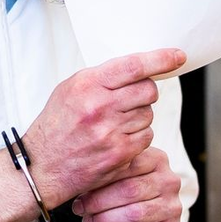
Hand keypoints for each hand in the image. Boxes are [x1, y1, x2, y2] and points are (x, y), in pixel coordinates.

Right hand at [24, 48, 184, 206]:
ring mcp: (112, 132)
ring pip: (149, 114)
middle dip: (145, 93)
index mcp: (88, 84)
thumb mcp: (71, 89)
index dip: (161, 59)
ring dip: (139, 117)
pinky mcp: (120, 155)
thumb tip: (139, 69)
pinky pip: (146, 137)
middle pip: (148, 90)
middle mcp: (101, 107)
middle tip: (128, 100)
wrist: (42, 165)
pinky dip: (137, 137)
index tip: (178, 56)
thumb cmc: (56, 124)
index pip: (134, 66)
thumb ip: (103, 78)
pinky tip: (117, 140)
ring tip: (114, 124)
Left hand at [72, 146, 181, 221]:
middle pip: (129, 190)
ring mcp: (172, 207)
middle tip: (81, 209)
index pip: (128, 164)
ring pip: (133, 215)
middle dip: (99, 202)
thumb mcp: (121, 176)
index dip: (102, 179)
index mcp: (157, 159)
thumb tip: (81, 179)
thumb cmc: (129, 195)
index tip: (81, 189)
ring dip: (105, 221)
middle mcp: (169, 181)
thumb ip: (108, 172)